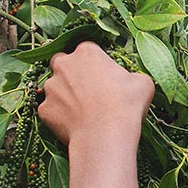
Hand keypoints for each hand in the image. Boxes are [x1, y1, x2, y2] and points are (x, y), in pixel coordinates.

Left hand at [39, 42, 154, 145]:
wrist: (106, 136)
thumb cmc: (126, 106)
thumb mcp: (143, 83)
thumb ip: (131, 75)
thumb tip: (130, 81)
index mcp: (87, 52)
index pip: (88, 51)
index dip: (97, 64)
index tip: (105, 77)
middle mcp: (63, 64)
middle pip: (62, 63)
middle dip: (71, 73)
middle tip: (88, 90)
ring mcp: (50, 87)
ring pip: (54, 87)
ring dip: (64, 95)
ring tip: (83, 112)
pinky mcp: (44, 109)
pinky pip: (51, 110)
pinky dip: (60, 116)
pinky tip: (75, 124)